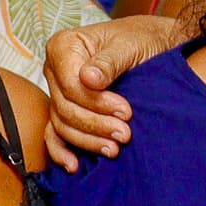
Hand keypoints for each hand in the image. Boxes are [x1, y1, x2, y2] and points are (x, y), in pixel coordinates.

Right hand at [41, 17, 176, 168]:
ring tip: (114, 149)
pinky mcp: (66, 108)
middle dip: (95, 125)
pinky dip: (60, 150)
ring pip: (62, 123)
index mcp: (63, 46)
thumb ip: (109, 61)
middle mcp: (54, 69)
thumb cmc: (141, 40)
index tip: (126, 111)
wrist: (151, 46)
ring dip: (87, 140)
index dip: (96, 102)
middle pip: (65, 107)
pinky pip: (54, 132)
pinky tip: (74, 165)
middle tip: (125, 134)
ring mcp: (58, 91)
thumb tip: (88, 78)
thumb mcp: (130, 45)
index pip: (70, 85)